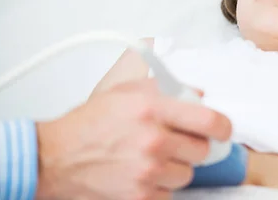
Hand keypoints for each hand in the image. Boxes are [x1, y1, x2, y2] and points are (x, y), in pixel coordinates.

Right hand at [34, 78, 231, 199]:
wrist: (55, 157)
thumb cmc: (90, 123)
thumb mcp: (128, 91)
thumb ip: (167, 88)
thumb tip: (199, 95)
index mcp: (153, 107)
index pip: (210, 120)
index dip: (223, 127)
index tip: (222, 131)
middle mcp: (154, 139)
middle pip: (202, 150)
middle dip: (193, 146)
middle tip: (177, 143)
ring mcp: (147, 170)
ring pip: (187, 174)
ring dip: (175, 168)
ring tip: (152, 159)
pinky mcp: (139, 196)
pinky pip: (169, 194)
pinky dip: (159, 188)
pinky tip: (142, 175)